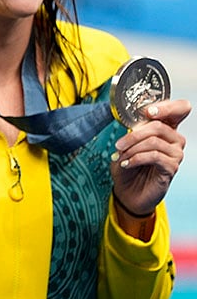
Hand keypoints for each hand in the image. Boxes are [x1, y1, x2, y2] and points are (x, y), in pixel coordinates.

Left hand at [110, 98, 189, 217]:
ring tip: (121, 156)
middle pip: (158, 126)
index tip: (148, 111)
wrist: (127, 191)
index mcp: (166, 129)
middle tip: (119, 145)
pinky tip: (127, 163)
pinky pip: (154, 156)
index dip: (167, 107)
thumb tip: (133, 125)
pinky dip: (136, 158)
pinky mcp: (172, 168)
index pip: (180, 109)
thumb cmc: (128, 166)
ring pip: (154, 141)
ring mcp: (176, 154)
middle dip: (133, 135)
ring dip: (132, 148)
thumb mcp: (126, 145)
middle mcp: (175, 140)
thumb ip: (133, 131)